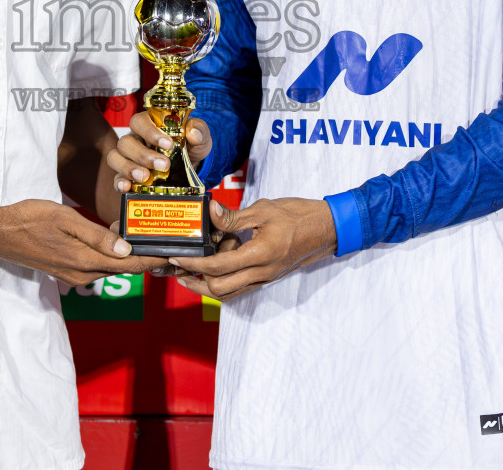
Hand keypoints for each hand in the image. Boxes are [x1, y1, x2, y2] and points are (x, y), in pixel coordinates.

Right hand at [0, 198, 166, 286]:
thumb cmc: (29, 220)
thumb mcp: (64, 220)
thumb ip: (96, 236)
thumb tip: (126, 251)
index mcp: (84, 261)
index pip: (130, 267)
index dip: (154, 262)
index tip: (175, 256)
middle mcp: (82, 274)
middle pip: (124, 270)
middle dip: (148, 259)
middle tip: (170, 245)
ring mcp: (73, 275)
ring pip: (111, 267)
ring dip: (130, 257)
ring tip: (150, 239)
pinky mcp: (66, 270)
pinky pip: (97, 265)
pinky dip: (112, 256)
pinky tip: (118, 240)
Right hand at [105, 111, 211, 192]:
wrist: (190, 167)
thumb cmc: (189, 146)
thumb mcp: (199, 136)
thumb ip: (199, 130)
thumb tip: (193, 134)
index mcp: (149, 125)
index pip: (139, 122)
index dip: (150, 132)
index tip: (168, 144)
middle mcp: (135, 139)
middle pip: (126, 142)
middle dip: (143, 155)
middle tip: (163, 165)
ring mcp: (128, 158)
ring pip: (115, 157)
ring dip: (128, 168)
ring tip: (144, 177)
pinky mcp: (127, 176)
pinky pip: (116, 177)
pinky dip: (119, 182)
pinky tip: (127, 187)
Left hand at [170, 198, 336, 299]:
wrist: (326, 229)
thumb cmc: (298, 216)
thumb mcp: (264, 209)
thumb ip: (234, 216)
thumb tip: (210, 212)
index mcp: (259, 255)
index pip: (217, 266)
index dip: (193, 263)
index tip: (176, 257)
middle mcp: (261, 273)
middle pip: (218, 290)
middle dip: (194, 280)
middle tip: (178, 267)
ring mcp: (264, 278)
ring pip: (228, 293)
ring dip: (206, 284)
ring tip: (191, 268)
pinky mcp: (266, 278)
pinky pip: (239, 287)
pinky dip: (222, 280)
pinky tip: (216, 263)